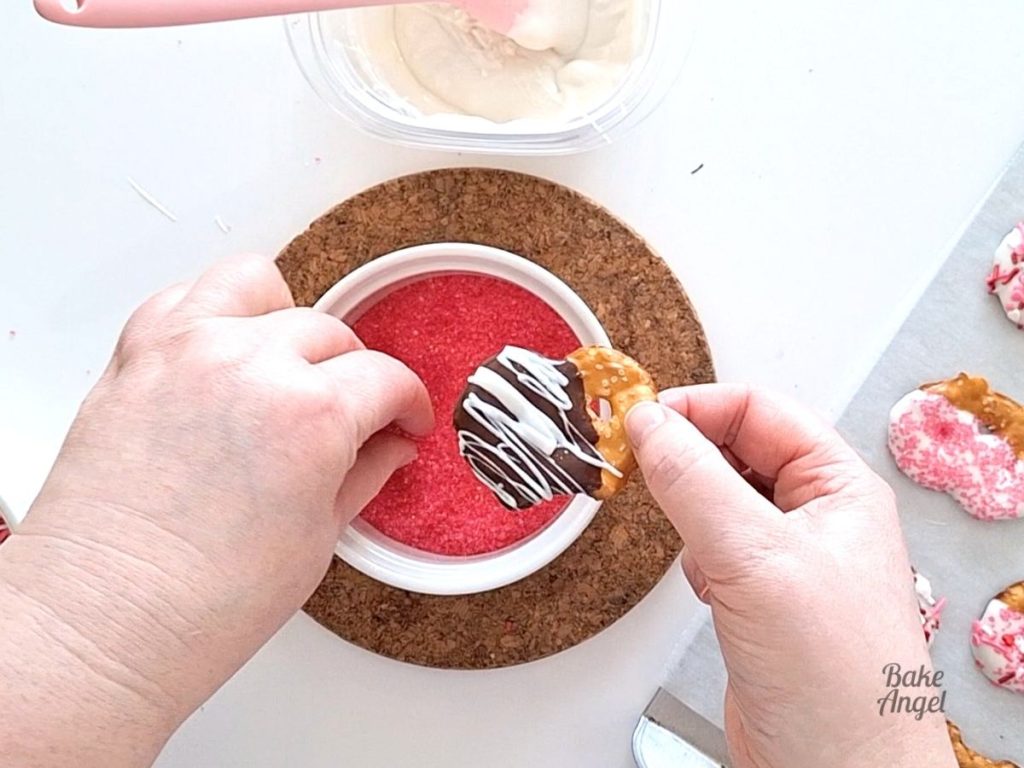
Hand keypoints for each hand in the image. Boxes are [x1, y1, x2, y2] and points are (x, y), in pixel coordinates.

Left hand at [0, 255, 432, 766]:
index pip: (386, 378)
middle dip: (355, 372)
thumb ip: (363, 474)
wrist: (105, 621)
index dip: (408, 402)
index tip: (404, 419)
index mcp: (312, 414)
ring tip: (286, 361)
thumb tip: (388, 446)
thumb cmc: (200, 604)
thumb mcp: (316, 540)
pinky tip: (223, 351)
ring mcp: (186, 352)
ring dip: (284, 316)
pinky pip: (182, 297)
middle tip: (353, 410)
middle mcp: (250, 365)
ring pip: (256, 285)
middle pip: (331, 332)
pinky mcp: (134, 358)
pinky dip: (211, 312)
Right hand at [626, 386, 955, 767]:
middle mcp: (815, 516)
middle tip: (634, 459)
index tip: (639, 420)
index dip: (697, 408)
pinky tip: (701, 581)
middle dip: (685, 454)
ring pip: (718, 498)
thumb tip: (650, 424)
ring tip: (683, 535)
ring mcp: (786, 559)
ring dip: (687, 507)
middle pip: (736, 448)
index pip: (758, 410)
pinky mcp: (758, 599)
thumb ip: (696, 483)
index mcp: (838, 487)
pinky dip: (692, 553)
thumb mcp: (757, 559)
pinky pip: (712, 546)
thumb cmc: (837, 680)